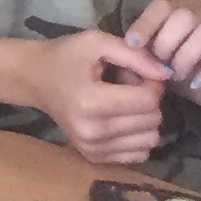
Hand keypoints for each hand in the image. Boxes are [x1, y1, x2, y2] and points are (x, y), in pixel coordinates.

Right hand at [18, 29, 172, 166]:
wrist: (34, 79)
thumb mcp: (97, 42)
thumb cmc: (65, 56)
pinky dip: (137, 136)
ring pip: (149, 140)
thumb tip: (166, 74)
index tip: (142, 71)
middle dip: (149, 100)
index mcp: (91, 102)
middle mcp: (93, 132)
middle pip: (152, 121)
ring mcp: (92, 149)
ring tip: (125, 102)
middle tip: (129, 85)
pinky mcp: (93, 158)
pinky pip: (138, 154)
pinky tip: (121, 119)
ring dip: (144, 119)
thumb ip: (135, 55)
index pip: (148, 101)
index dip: (154, 83)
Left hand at [123, 0, 200, 122]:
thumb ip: (145, 47)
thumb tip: (124, 49)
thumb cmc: (181, 66)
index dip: (146, 23)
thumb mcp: (158, 56)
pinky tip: (195, 84)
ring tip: (177, 75)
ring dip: (186, 56)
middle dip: (166, 43)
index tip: (131, 44)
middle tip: (159, 66)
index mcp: (182, 7)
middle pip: (185, 16)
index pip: (163, 5)